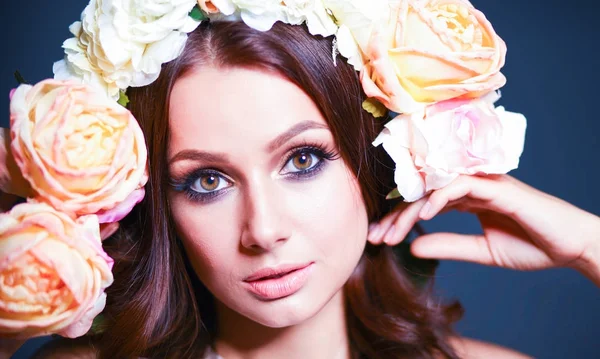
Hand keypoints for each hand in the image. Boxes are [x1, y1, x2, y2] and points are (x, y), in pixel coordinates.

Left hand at [368, 175, 599, 284]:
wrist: (573, 246)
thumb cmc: (533, 245)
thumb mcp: (482, 251)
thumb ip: (450, 246)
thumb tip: (413, 247)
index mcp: (467, 198)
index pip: (423, 203)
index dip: (399, 220)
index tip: (379, 239)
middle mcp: (470, 186)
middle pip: (422, 193)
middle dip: (395, 216)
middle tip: (374, 237)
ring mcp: (483, 184)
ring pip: (435, 188)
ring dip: (410, 210)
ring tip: (391, 233)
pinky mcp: (497, 187)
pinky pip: (461, 185)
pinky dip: (439, 198)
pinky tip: (423, 215)